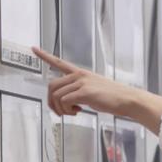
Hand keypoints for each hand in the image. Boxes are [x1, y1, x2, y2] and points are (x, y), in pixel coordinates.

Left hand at [34, 47, 161, 134]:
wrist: (127, 99)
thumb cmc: (113, 98)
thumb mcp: (94, 90)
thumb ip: (79, 92)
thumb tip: (69, 103)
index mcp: (80, 73)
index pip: (59, 62)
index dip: (45, 56)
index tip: (34, 48)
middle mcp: (79, 75)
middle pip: (51, 86)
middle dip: (52, 102)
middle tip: (61, 112)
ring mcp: (81, 82)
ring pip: (56, 95)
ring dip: (60, 109)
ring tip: (73, 112)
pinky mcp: (84, 92)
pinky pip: (65, 101)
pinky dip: (67, 110)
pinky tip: (78, 111)